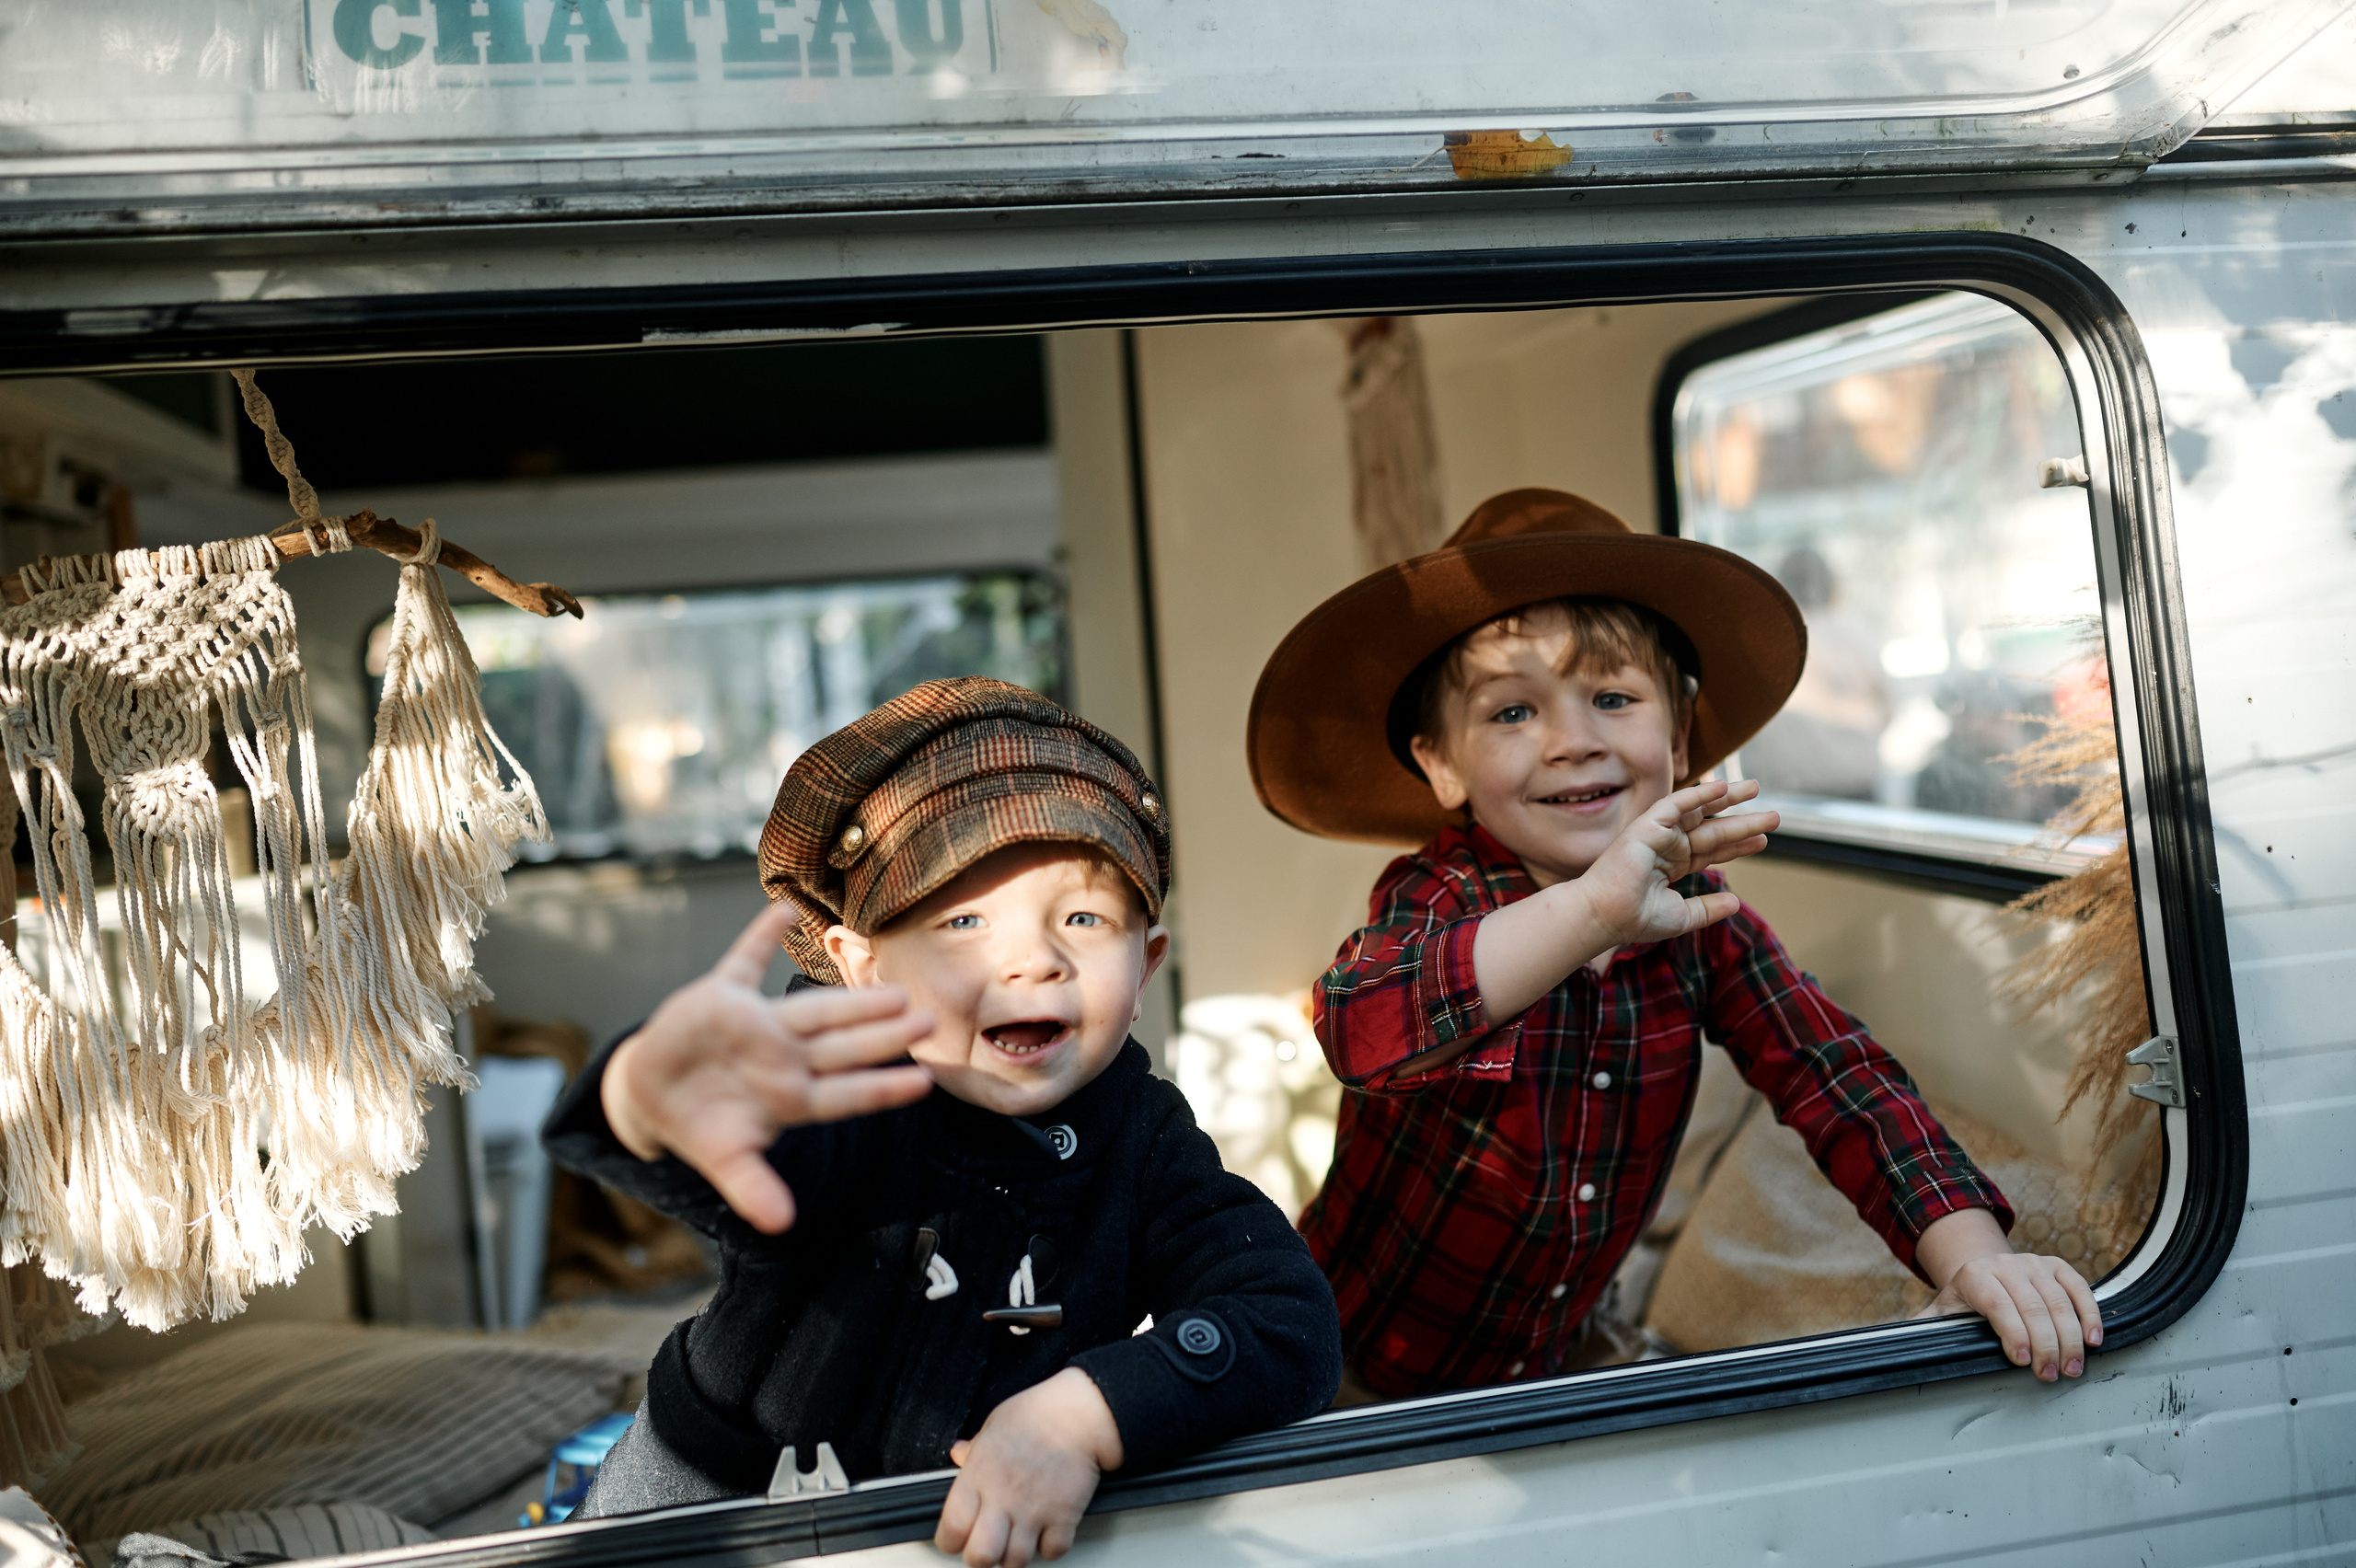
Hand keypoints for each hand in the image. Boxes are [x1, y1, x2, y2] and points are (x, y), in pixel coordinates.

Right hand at [601, 902, 933, 1232]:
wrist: (653, 1094)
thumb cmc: (703, 1125)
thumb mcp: (725, 1160)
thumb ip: (752, 1188)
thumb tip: (780, 1225)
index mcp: (790, 1096)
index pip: (846, 1093)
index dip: (882, 1089)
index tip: (924, 1082)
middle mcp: (785, 1057)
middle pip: (842, 1046)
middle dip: (882, 1034)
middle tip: (928, 1018)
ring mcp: (756, 1026)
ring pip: (811, 1008)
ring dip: (849, 998)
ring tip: (891, 987)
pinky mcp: (720, 997)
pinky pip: (742, 961)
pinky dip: (759, 937)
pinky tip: (784, 909)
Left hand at [936, 1368, 1123, 1567]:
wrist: (1080, 1412)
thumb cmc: (1038, 1412)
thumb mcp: (994, 1424)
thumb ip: (974, 1448)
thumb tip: (959, 1454)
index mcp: (979, 1475)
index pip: (951, 1529)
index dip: (950, 1541)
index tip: (956, 1538)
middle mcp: (1003, 1498)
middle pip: (980, 1556)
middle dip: (979, 1558)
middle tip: (986, 1547)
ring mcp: (1034, 1511)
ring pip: (1015, 1560)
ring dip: (1014, 1556)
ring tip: (1015, 1542)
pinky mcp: (1064, 1517)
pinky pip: (1052, 1551)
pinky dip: (1049, 1548)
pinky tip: (1046, 1533)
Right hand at [1578, 779, 1776, 946]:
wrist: (1606, 916)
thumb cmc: (1634, 919)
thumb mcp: (1682, 916)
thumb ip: (1708, 908)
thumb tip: (1736, 902)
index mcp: (1672, 866)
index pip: (1712, 851)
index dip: (1738, 845)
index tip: (1763, 841)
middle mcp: (1667, 847)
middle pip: (1712, 829)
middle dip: (1742, 821)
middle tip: (1774, 815)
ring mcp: (1658, 834)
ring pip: (1699, 812)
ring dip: (1727, 798)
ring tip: (1756, 788)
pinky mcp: (1648, 825)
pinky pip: (1677, 804)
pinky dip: (1698, 794)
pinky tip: (1722, 786)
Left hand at [1913, 1209, 2101, 1380]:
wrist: (1981, 1268)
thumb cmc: (1963, 1301)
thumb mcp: (1940, 1313)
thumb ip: (1924, 1330)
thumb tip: (1895, 1348)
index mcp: (1975, 1277)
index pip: (1998, 1304)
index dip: (2012, 1332)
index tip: (2022, 1361)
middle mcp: (2005, 1265)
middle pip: (2033, 1306)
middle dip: (2046, 1344)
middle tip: (2052, 1374)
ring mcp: (2033, 1263)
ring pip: (2059, 1300)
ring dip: (2070, 1337)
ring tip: (2072, 1367)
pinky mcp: (2057, 1267)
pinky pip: (2079, 1288)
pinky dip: (2089, 1314)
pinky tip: (2093, 1340)